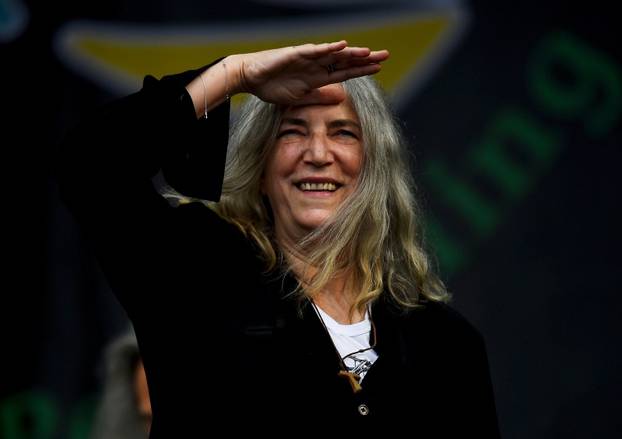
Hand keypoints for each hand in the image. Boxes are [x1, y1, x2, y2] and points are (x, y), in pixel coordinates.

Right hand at [233, 40, 388, 105]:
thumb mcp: (300, 98)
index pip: (345, 72)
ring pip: (334, 54)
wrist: (250, 78)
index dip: (362, 70)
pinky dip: (328, 48)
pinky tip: (343, 46)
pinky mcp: (295, 54)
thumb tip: (339, 99)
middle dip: (365, 59)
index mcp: (317, 77)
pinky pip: (315, 50)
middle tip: (385, 56)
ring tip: (369, 53)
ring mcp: (307, 58)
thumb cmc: (272, 87)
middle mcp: (316, 65)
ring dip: (352, 53)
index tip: (379, 69)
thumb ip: (319, 98)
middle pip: (345, 61)